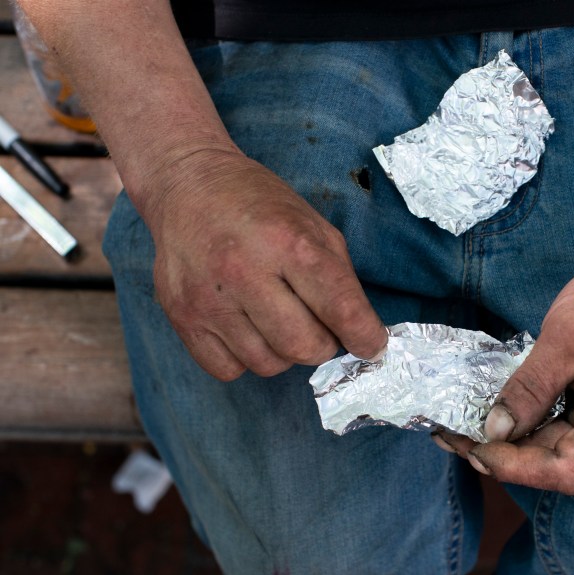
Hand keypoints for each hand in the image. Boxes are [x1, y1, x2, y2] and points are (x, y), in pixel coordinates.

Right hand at [140, 148, 386, 380]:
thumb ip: (339, 276)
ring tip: (279, 319)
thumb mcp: (312, 223)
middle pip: (303, 346)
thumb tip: (361, 330)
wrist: (186, 185)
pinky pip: (228, 369)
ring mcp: (207, 298)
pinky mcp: (180, 318)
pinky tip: (247, 328)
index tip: (372, 345)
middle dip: (323, 344)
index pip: (340, 308)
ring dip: (285, 352)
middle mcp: (244, 271)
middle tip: (320, 326)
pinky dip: (246, 358)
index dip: (365, 336)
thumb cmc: (258, 205)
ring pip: (268, 364)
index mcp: (287, 241)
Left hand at [433, 252, 573, 494]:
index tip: (475, 447)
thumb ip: (532, 387)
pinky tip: (492, 414)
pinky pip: (562, 428)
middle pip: (559, 463)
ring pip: (556, 448)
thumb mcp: (566, 336)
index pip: (568, 469)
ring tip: (460, 428)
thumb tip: (495, 432)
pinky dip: (527, 424)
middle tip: (450, 435)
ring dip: (510, 442)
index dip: (518, 468)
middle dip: (504, 455)